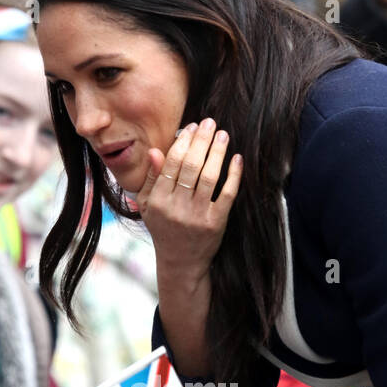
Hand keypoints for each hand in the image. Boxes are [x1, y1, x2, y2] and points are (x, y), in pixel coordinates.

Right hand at [136, 119, 241, 285]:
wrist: (181, 263)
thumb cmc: (164, 230)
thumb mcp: (149, 206)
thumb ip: (151, 179)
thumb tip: (155, 151)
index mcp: (158, 201)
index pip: (172, 163)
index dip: (183, 142)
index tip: (192, 127)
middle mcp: (177, 208)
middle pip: (191, 165)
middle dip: (202, 140)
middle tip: (210, 122)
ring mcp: (197, 216)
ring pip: (209, 176)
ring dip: (217, 152)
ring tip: (223, 135)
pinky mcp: (216, 223)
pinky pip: (227, 194)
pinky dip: (233, 175)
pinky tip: (237, 159)